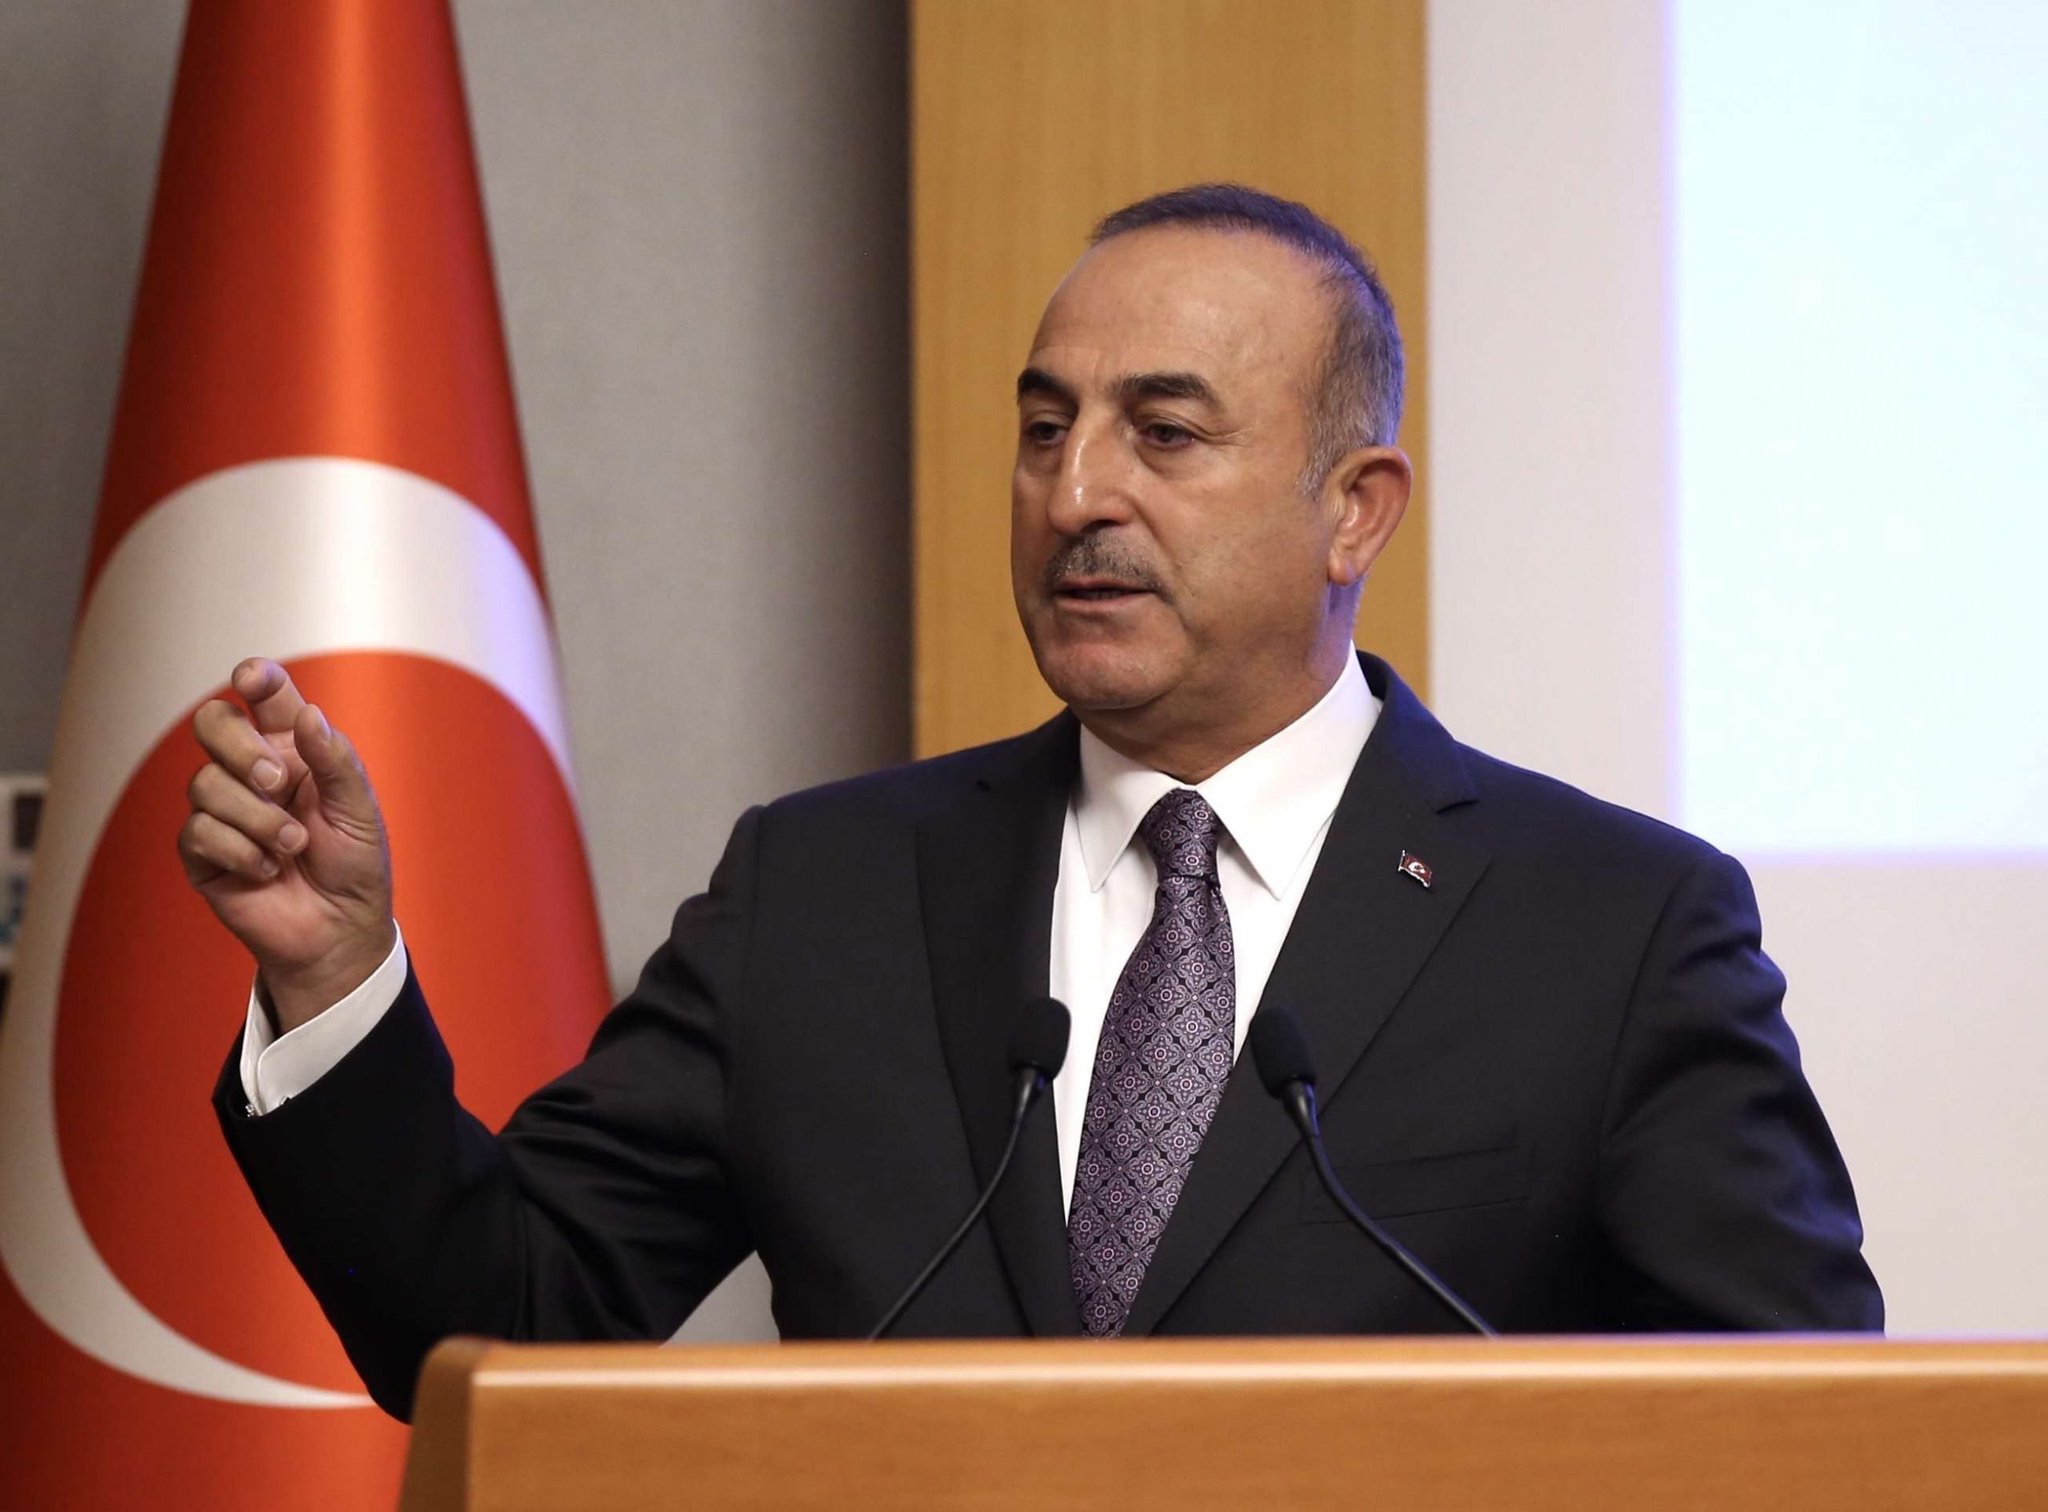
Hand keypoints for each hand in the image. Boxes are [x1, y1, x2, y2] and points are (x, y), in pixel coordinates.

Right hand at [178, 658, 395, 1031]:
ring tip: (293, 846)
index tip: (251, 679)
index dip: (255, 678)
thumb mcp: (360, 810)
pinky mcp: (203, 852)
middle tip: (277, 781)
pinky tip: (268, 870)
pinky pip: (198, 832)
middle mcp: (252, 772)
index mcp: (294, 750)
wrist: (340, 930)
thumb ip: (335, 760)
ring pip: (204, 783)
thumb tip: (307, 713)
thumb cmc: (355, 864)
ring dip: (255, 817)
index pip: (265, 698)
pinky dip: (241, 851)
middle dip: (240, 747)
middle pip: (214, 724)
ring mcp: (223, 811)